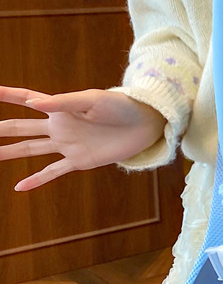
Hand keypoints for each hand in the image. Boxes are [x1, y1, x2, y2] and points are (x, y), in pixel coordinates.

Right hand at [0, 86, 166, 190]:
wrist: (146, 123)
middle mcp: (59, 126)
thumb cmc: (122, 106)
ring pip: (30, 150)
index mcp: (61, 107)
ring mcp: (67, 144)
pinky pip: (53, 172)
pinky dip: (36, 180)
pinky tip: (19, 188)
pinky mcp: (79, 161)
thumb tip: (33, 103)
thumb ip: (64, 102)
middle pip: (20, 128)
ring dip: (8, 153)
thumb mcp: (94, 100)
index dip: (6, 95)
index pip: (26, 99)